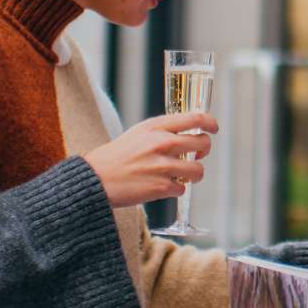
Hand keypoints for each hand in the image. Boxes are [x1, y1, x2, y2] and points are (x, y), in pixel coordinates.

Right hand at [82, 113, 218, 207]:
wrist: (94, 179)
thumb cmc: (115, 157)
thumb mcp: (138, 133)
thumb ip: (162, 131)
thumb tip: (185, 135)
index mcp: (156, 126)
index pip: (195, 118)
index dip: (210, 123)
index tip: (213, 128)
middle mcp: (162, 142)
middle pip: (203, 143)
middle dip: (204, 151)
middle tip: (197, 156)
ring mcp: (163, 165)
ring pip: (198, 170)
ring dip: (193, 174)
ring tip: (182, 175)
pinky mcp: (161, 186)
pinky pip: (182, 188)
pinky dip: (175, 189)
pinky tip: (163, 187)